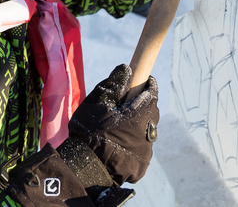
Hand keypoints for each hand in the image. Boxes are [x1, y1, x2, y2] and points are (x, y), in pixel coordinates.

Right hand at [67, 64, 158, 184]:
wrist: (85, 168)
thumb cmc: (89, 131)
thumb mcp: (97, 102)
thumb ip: (114, 83)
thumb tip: (127, 69)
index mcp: (139, 114)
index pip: (152, 93)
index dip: (149, 84)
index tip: (144, 80)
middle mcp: (148, 133)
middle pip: (151, 112)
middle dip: (142, 106)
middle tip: (125, 106)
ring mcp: (146, 151)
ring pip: (146, 131)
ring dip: (138, 127)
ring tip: (118, 129)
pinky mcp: (141, 166)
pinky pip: (141, 149)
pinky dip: (133, 144)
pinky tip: (118, 145)